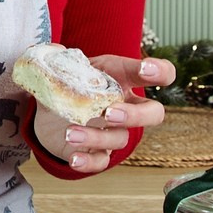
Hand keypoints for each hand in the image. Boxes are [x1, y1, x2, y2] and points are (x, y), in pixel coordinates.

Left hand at [31, 55, 172, 173]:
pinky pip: (101, 161)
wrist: (51, 111)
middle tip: (109, 113)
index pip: (159, 72)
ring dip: (96, 137)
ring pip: (120, 139)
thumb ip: (61, 55)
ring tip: (70, 132)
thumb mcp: (69, 64)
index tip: (145, 69)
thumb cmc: (71, 83)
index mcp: (125, 78)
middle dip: (135, 115)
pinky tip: (74, 158)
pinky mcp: (97, 151)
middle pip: (153, 114)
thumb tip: (54, 51)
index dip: (160, 71)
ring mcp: (113, 131)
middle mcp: (127, 106)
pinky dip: (89, 162)